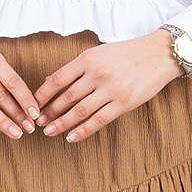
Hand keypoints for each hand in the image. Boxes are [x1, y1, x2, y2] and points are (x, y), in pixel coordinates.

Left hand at [34, 29, 181, 141]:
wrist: (158, 54)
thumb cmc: (126, 54)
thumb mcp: (99, 53)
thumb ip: (77, 67)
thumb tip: (50, 81)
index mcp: (88, 58)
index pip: (58, 79)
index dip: (42, 94)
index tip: (32, 105)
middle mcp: (97, 73)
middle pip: (66, 97)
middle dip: (49, 112)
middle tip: (38, 123)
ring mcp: (111, 89)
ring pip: (79, 111)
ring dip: (61, 123)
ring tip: (49, 132)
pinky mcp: (124, 103)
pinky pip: (98, 120)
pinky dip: (83, 130)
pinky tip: (71, 138)